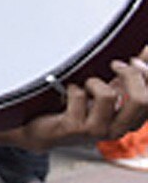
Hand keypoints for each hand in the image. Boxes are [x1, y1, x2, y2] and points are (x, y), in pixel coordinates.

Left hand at [3, 53, 147, 150]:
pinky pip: (78, 95)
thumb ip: (126, 79)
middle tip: (114, 64)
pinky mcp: (75, 128)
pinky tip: (68, 92)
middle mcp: (118, 129)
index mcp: (130, 121)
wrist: (44, 131)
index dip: (147, 76)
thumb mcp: (106, 94)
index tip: (134, 61)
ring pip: (107, 95)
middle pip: (142, 100)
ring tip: (84, 85)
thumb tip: (146, 51)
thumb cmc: (77, 109)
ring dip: (94, 82)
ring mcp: (96, 131)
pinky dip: (72, 87)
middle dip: (130, 75)